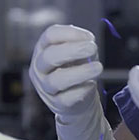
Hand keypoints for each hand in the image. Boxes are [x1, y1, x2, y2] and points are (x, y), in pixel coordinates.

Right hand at [29, 24, 111, 139]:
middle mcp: (40, 70)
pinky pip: (66, 99)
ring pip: (57, 80)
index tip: (89, 36)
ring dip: (79, 72)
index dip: (69, 33)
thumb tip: (88, 39)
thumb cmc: (80, 73)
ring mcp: (46, 90)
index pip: (49, 36)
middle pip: (50, 57)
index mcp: (43, 52)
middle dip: (72, 50)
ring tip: (98, 67)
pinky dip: (79, 92)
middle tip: (93, 47)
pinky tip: (90, 87)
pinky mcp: (57, 106)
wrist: (79, 106)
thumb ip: (79, 45)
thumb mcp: (78, 55)